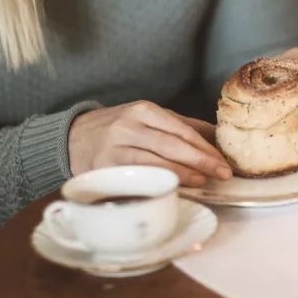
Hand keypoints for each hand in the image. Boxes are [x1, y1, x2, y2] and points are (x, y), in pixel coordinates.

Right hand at [68, 101, 232, 186]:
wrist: (72, 138)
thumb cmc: (119, 130)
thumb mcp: (148, 119)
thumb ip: (182, 126)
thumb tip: (218, 138)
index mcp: (144, 110)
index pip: (181, 129)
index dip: (205, 146)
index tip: (224, 160)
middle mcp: (130, 124)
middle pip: (171, 143)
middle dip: (201, 159)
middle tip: (223, 173)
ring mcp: (116, 145)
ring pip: (155, 159)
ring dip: (183, 172)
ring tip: (204, 180)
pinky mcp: (106, 166)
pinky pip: (137, 173)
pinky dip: (157, 180)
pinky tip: (173, 187)